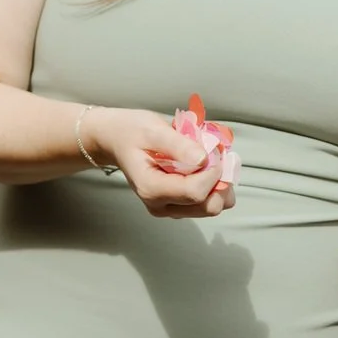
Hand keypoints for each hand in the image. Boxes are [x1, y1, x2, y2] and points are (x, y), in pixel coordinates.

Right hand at [84, 105, 235, 219]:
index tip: (213, 149)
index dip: (212, 171)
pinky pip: (209, 202)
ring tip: (210, 158)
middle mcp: (161, 206)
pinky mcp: (179, 206)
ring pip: (213, 207)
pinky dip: (216, 185)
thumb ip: (177, 144)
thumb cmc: (131, 131)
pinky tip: (206, 167)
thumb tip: (204, 159)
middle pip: (209, 206)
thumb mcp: (151, 128)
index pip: (195, 192)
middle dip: (220, 180)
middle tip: (215, 153)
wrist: (115, 139)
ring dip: (221, 182)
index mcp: (150, 188)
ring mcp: (171, 208)